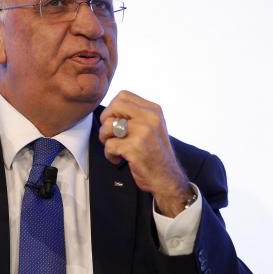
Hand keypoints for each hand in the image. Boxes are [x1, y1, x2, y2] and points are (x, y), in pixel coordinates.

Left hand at [99, 90, 193, 216]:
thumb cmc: (155, 153)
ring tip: (114, 147)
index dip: (113, 108)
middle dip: (105, 120)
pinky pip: (109, 145)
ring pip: (108, 125)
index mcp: (153, 110)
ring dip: (105, 139)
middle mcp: (150, 118)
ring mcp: (143, 132)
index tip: (116, 122)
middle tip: (111, 134)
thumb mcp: (152, 126)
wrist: (167, 178)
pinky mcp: (135, 148)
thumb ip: (135, 115)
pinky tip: (118, 159)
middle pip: (114, 106)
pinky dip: (109, 154)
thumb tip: (110, 108)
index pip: (123, 95)